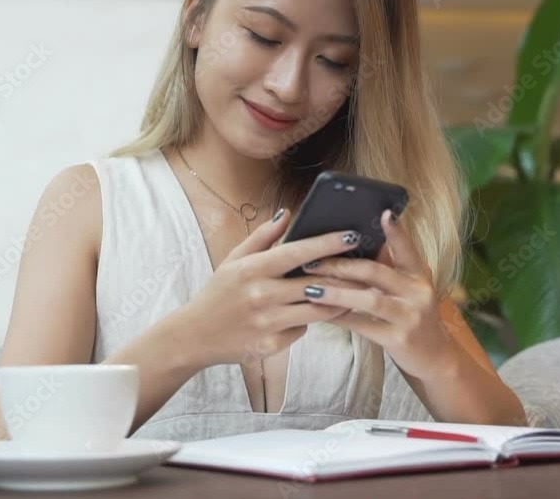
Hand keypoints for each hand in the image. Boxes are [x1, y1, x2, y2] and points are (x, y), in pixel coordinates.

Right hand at [172, 209, 370, 369]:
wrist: (194, 336)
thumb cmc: (217, 294)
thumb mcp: (232, 261)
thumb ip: (261, 238)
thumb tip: (286, 214)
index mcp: (252, 270)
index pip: (297, 252)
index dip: (326, 243)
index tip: (350, 235)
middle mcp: (261, 295)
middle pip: (315, 284)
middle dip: (344, 276)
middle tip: (366, 267)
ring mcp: (267, 322)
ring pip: (317, 311)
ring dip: (338, 301)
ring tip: (353, 291)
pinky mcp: (271, 345)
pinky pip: (302, 331)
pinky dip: (308, 322)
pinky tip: (313, 315)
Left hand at [299, 209, 457, 381]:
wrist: (434, 356)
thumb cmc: (412, 314)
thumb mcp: (408, 287)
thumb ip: (388, 266)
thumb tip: (356, 241)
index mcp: (419, 274)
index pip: (407, 248)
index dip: (396, 231)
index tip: (384, 213)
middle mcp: (418, 292)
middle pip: (376, 271)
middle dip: (340, 264)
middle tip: (311, 261)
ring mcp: (410, 316)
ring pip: (368, 298)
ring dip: (335, 292)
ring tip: (310, 288)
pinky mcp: (399, 339)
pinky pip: (363, 325)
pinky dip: (340, 318)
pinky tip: (320, 314)